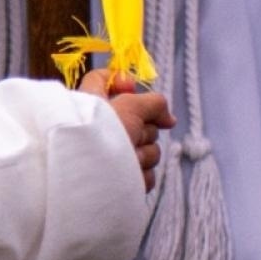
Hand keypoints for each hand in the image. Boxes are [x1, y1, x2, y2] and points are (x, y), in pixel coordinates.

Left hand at [80, 71, 174, 191]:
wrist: (92, 176)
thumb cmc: (102, 132)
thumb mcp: (129, 106)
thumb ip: (153, 103)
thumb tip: (168, 119)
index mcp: (92, 104)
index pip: (101, 79)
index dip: (119, 81)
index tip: (131, 88)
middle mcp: (102, 128)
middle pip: (140, 119)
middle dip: (142, 129)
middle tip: (131, 134)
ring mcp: (115, 155)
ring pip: (148, 148)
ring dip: (143, 153)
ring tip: (127, 158)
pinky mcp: (124, 180)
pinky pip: (145, 173)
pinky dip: (140, 175)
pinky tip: (129, 175)